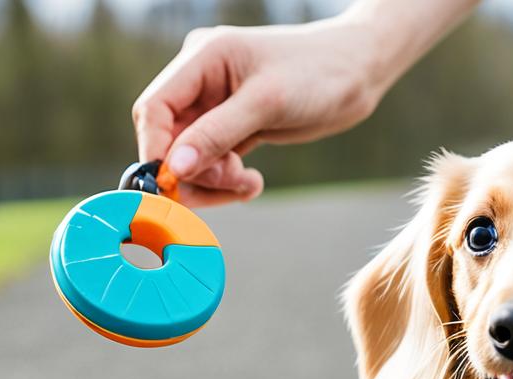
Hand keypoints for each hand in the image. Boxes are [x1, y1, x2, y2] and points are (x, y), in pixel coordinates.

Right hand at [132, 17, 385, 206]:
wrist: (358, 73)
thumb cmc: (318, 73)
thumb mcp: (266, 103)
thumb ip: (217, 135)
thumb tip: (173, 168)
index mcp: (201, 58)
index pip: (155, 108)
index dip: (155, 150)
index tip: (169, 185)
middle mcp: (202, 80)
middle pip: (170, 139)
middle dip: (194, 171)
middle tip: (229, 184)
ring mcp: (217, 104)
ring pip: (192, 156)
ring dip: (214, 180)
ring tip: (248, 184)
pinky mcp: (235, 124)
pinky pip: (214, 160)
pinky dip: (228, 179)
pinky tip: (252, 182)